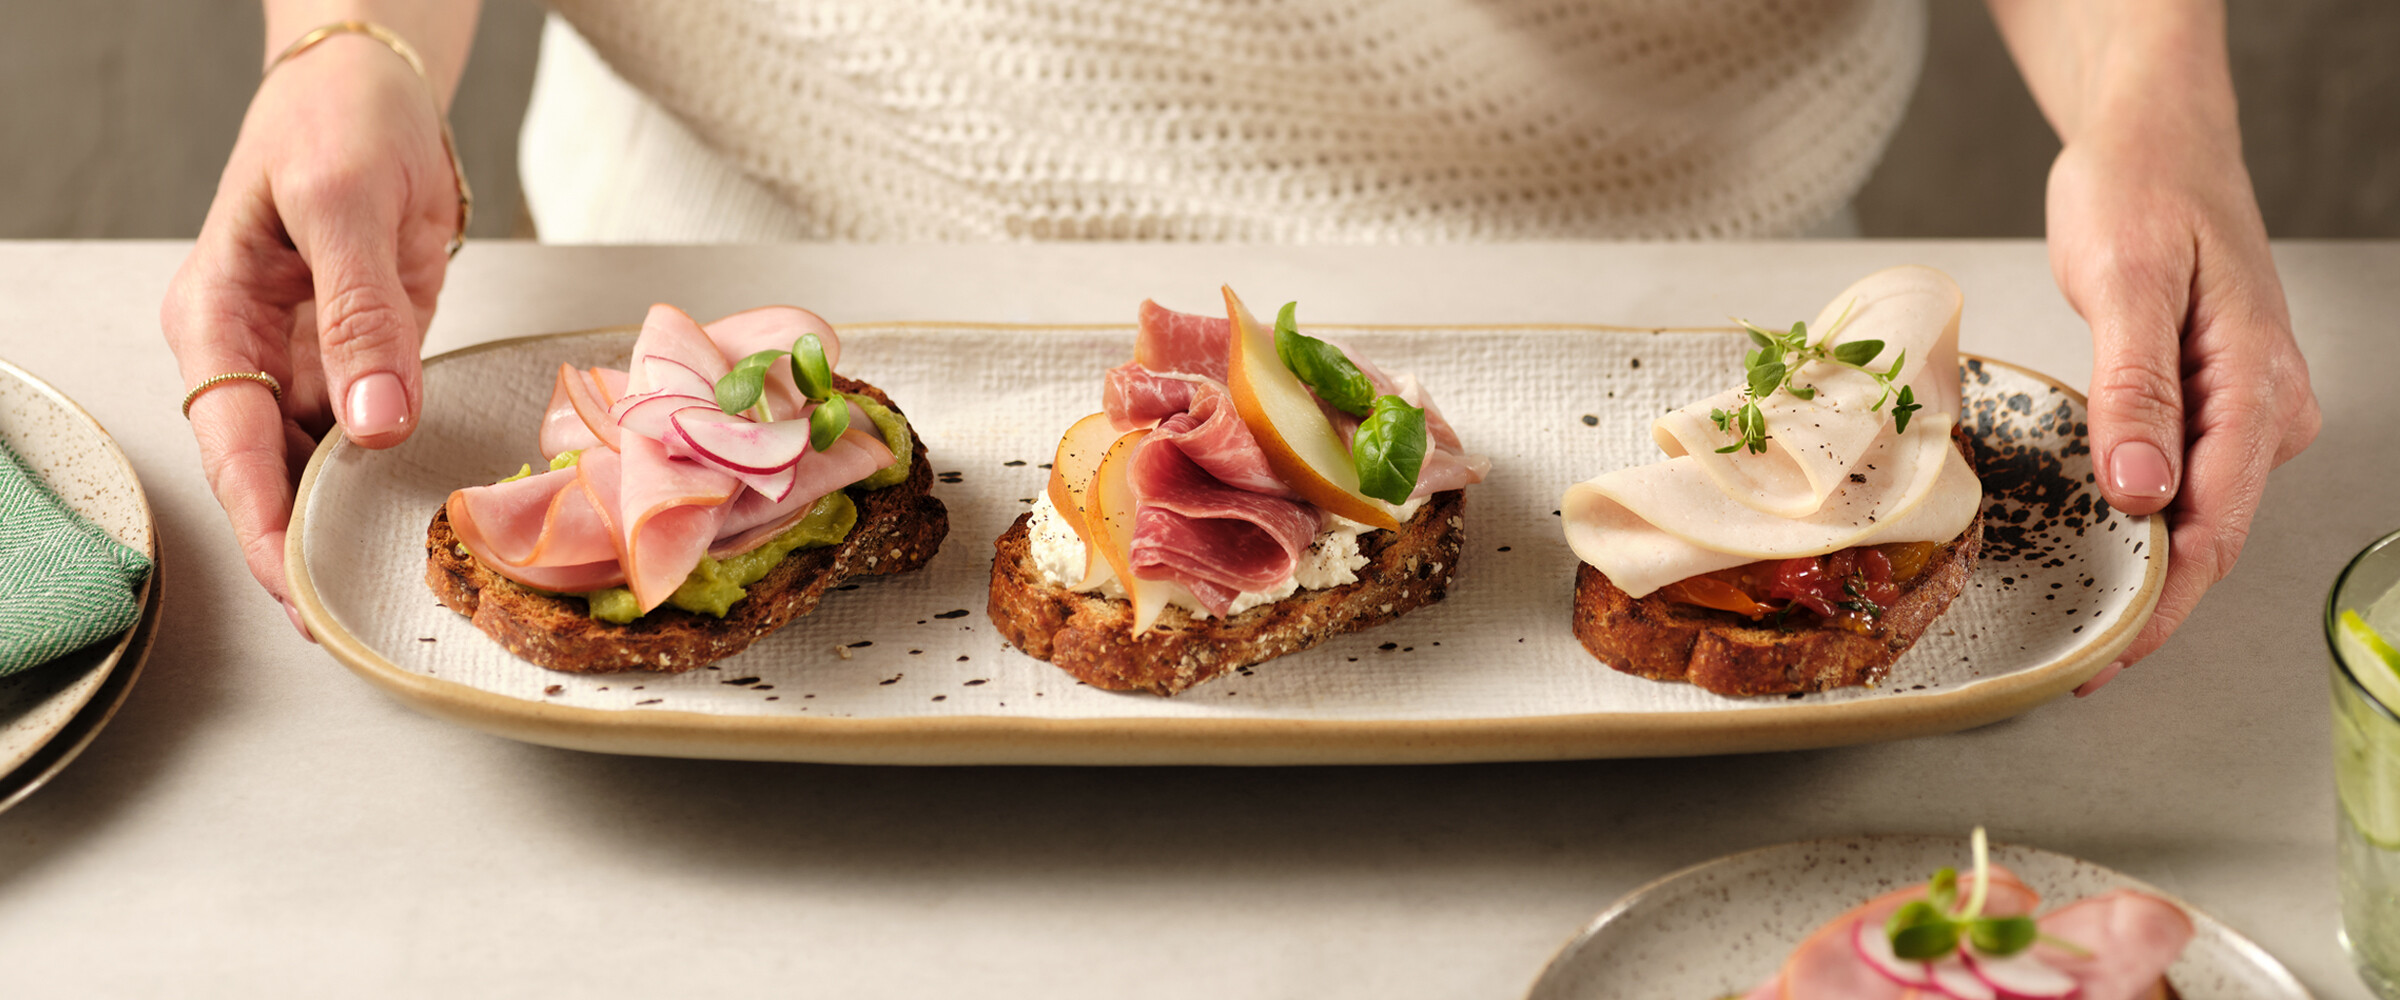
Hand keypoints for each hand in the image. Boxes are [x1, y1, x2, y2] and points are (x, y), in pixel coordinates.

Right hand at [161, 34, 460, 637]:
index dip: (265, 530)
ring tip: (404, 587)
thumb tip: (375, 423)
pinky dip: (394, 476)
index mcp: (216, 318)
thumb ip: (362, 316)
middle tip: (360, 622)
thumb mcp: (346, 204)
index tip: (303, 594)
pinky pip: (372, 433)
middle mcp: (252, 352)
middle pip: (269, 476)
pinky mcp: (361, 357)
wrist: (375, 82)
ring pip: (320, 466)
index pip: (232, 450)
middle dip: (308, 549)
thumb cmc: (340, 120)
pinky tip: (432, 518)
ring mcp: (306, 359)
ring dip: (353, 522)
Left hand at [2046, 102, 2320, 694]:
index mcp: (2257, 388)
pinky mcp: (2212, 399)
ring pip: (2198, 515)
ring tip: (2079, 631)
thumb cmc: (2141, 191)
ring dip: (2145, 574)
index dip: (2162, 606)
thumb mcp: (2127, 285)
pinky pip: (2183, 481)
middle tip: (2078, 669)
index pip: (2215, 529)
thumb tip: (2143, 493)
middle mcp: (2267, 409)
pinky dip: (2142, 525)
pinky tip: (2099, 557)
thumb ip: (2136, 391)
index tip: (2108, 658)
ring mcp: (2245, 407)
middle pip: (2212, 537)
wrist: (2155, 137)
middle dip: (2151, 608)